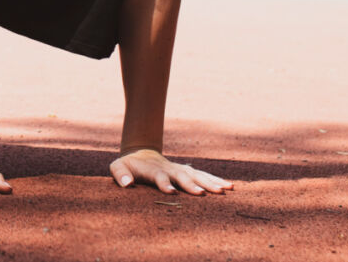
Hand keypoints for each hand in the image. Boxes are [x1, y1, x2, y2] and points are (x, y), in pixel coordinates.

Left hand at [109, 148, 232, 194]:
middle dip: (193, 184)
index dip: (164, 183)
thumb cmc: (128, 165)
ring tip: (226, 189)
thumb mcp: (118, 167)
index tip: (171, 192)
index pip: (159, 176)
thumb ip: (120, 174)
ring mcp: (180, 169)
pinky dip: (216, 180)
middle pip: (183, 176)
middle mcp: (170, 169)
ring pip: (197, 175)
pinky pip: (203, 175)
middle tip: (204, 193)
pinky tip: (230, 186)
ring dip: (211, 182)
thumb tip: (127, 184)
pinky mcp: (188, 171)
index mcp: (153, 170)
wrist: (141, 153)